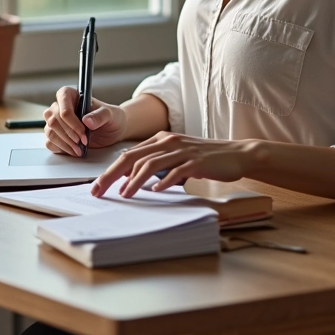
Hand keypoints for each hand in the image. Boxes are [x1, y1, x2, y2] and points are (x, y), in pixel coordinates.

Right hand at [43, 86, 127, 155]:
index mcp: (71, 95)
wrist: (113, 130)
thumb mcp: (110, 115)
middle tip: (83, 141)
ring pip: (50, 131)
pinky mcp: (57, 135)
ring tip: (80, 149)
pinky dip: (62, 148)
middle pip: (53, 119)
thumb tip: (86, 121)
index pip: (62, 102)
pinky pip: (50, 142)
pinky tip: (75, 151)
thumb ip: (99, 116)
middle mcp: (61, 107)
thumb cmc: (111, 117)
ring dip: (65, 142)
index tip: (83, 130)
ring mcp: (57, 122)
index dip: (70, 118)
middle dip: (69, 133)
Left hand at [90, 131, 259, 196]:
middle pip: (134, 157)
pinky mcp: (197, 161)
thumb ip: (157, 163)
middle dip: (112, 175)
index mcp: (161, 139)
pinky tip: (156, 190)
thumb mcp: (177, 157)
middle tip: (99, 191)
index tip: (98, 187)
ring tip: (125, 194)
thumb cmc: (204, 158)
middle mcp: (169, 142)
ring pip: (151, 163)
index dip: (110, 171)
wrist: (236, 154)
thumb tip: (132, 178)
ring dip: (135, 180)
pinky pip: (177, 170)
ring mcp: (183, 151)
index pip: (129, 155)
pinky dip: (165, 180)